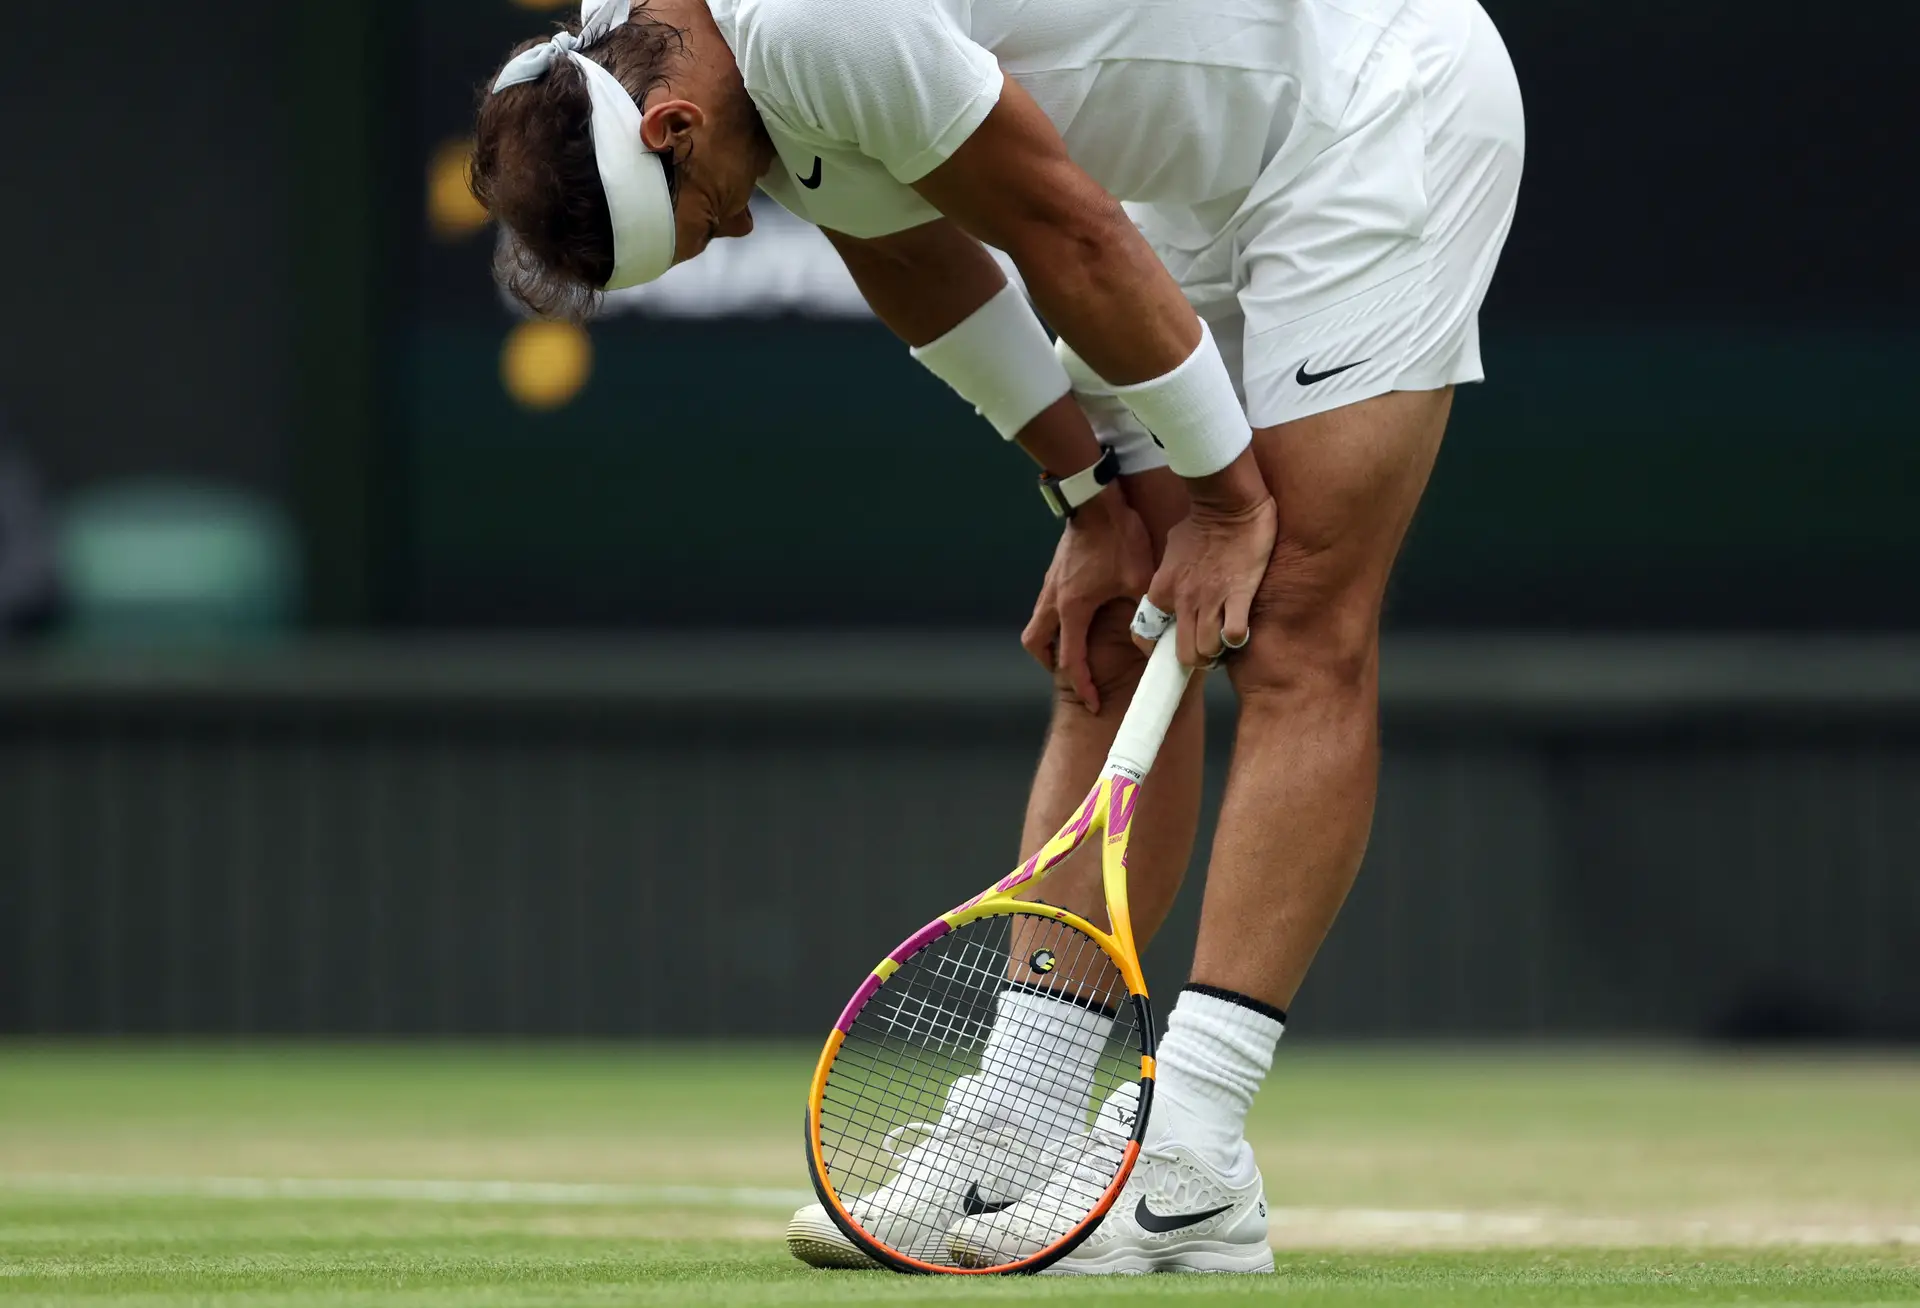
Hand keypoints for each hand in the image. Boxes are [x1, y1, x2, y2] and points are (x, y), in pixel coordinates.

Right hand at [1021, 490, 1155, 711]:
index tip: (1094, 703)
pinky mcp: (1055, 572)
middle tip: (1075, 672)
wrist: (1095, 498)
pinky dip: (1056, 620)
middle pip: (1036, 644)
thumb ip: (1145, 611)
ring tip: (1073, 648)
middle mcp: (1054, 599)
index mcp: (1073, 608)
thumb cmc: (1117, 536)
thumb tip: (1152, 639)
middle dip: (1052, 664)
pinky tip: (1080, 614)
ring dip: (1050, 641)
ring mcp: (1051, 584)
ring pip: (1037, 624)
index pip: (1071, 659)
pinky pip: (1046, 606)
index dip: (1083, 685)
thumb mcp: (1139, 577)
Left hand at [1134, 484, 1277, 667]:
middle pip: (1184, 654)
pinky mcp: (1239, 595)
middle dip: (1196, 658)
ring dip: (1217, 650)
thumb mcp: (1171, 549)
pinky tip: (1239, 629)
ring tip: (1222, 640)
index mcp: (1163, 589)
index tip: (1169, 647)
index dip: (1156, 648)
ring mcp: (1211, 600)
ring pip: (1207, 650)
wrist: (1227, 504)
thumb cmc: (1199, 523)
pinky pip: (1234, 633)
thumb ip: (1169, 573)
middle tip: (1205, 647)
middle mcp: (1183, 600)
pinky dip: (1237, 638)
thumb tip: (1173, 583)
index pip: (1146, 633)